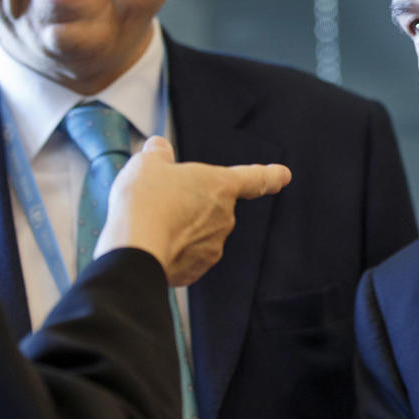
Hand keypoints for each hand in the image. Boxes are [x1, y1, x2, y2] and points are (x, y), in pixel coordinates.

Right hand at [96, 136, 291, 285]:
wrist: (135, 250)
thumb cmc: (145, 202)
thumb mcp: (147, 165)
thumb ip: (158, 155)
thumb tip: (159, 148)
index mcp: (220, 185)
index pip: (254, 178)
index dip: (270, 176)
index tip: (283, 176)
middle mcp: (224, 217)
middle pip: (213, 206)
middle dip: (192, 204)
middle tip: (160, 201)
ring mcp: (213, 246)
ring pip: (198, 232)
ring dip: (180, 228)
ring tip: (151, 224)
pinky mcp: (196, 270)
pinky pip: (186, 255)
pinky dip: (172, 250)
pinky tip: (152, 245)